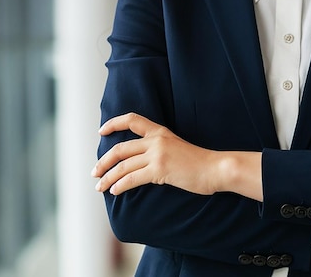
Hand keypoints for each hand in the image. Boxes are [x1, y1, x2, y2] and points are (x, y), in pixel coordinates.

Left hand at [92, 113, 221, 195]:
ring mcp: (157, 154)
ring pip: (123, 165)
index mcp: (160, 131)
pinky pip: (132, 178)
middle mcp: (156, 140)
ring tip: (100, 186)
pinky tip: (114, 191)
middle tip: (95, 172)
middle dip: (104, 161)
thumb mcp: (175, 146)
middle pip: (120, 148)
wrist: (215, 168)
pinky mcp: (160, 170)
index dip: (114, 123)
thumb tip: (140, 160)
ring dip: (108, 177)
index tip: (102, 131)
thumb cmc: (198, 161)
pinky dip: (120, 185)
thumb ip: (158, 148)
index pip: (132, 120)